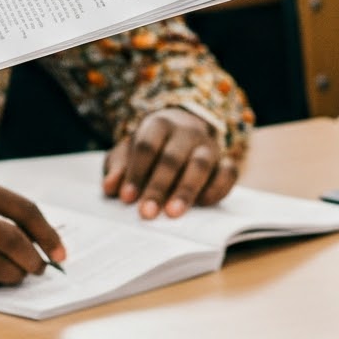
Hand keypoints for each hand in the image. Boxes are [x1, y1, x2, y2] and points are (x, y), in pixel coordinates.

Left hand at [102, 109, 237, 217]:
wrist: (181, 133)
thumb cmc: (149, 149)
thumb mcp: (128, 153)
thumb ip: (118, 168)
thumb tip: (110, 187)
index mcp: (159, 125)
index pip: (147, 146)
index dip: (136, 172)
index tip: (126, 198)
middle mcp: (186, 132)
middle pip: (173, 157)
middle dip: (159, 186)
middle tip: (146, 213)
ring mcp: (208, 146)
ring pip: (201, 164)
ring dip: (186, 190)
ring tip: (173, 213)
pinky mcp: (225, 161)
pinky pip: (229, 173)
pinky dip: (218, 189)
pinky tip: (202, 204)